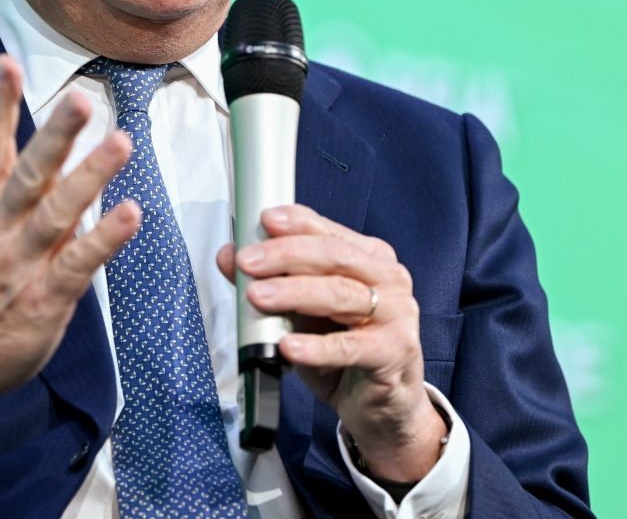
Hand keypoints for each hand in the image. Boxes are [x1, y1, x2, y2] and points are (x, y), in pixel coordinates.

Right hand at [0, 55, 139, 459]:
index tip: (5, 62)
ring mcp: (21, 266)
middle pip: (26, 176)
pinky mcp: (45, 300)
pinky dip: (104, 239)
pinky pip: (78, 264)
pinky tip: (130, 214)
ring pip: (58, 215)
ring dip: (90, 178)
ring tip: (120, 143)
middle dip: (53, 136)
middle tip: (79, 99)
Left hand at [216, 206, 445, 482]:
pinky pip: (350, 347)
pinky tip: (288, 346)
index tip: (262, 220)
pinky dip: (317, 347)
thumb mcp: (302, 313)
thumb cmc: (342, 350)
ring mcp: (397, 313)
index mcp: (369, 257)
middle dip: (285, 255)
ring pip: (340, 295)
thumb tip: (229, 256)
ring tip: (257, 297)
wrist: (382, 406)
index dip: (295, 223)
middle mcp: (388, 278)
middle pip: (334, 256)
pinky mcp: (395, 351)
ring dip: (294, 293)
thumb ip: (271, 282)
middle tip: (247, 262)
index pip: (328, 231)